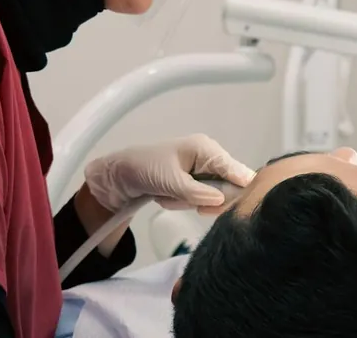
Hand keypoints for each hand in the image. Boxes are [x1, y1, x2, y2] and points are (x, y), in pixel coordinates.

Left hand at [84, 134, 254, 213]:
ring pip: (212, 197)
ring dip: (190, 202)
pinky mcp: (192, 183)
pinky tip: (167, 198)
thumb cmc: (144, 169)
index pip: (236, 170)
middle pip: (228, 187)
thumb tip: (222, 200)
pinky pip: (199, 200)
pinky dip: (182, 203)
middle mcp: (208, 158)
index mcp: (206, 149)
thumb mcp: (170, 181)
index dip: (239, 190)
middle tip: (191, 205)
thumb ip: (197, 192)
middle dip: (205, 199)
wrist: (117, 175)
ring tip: (168, 196)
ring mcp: (201, 171)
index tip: (227, 207)